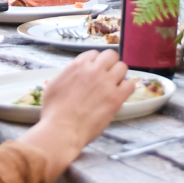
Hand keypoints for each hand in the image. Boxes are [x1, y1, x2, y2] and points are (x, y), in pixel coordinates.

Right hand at [16, 51, 135, 173]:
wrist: (62, 129)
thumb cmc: (54, 112)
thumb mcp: (52, 86)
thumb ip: (63, 76)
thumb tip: (65, 76)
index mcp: (78, 65)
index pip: (94, 53)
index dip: (96, 62)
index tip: (95, 70)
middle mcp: (94, 70)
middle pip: (111, 55)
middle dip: (110, 64)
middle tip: (107, 75)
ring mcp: (106, 83)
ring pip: (122, 67)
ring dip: (119, 75)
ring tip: (115, 85)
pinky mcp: (116, 97)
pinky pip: (130, 84)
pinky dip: (127, 88)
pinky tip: (120, 95)